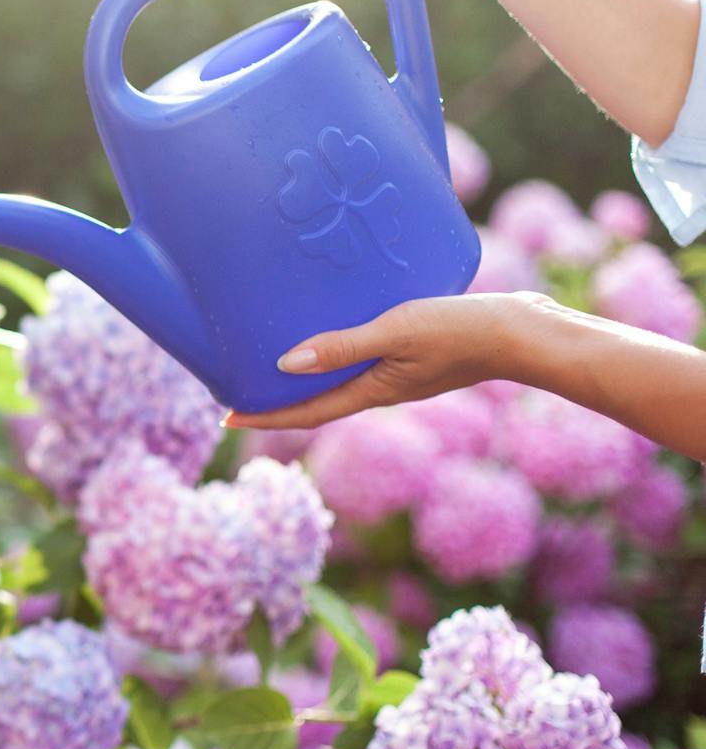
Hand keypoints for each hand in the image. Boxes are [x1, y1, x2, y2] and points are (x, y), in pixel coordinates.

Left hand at [223, 292, 554, 428]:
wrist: (523, 333)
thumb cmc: (460, 331)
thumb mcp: (396, 332)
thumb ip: (342, 347)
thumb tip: (284, 364)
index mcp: (371, 392)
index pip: (304, 413)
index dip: (262, 417)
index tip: (225, 417)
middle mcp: (378, 390)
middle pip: (315, 403)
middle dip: (275, 401)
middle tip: (235, 389)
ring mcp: (397, 377)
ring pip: (337, 384)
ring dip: (303, 380)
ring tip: (268, 364)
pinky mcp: (413, 360)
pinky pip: (361, 364)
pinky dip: (334, 357)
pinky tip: (328, 335)